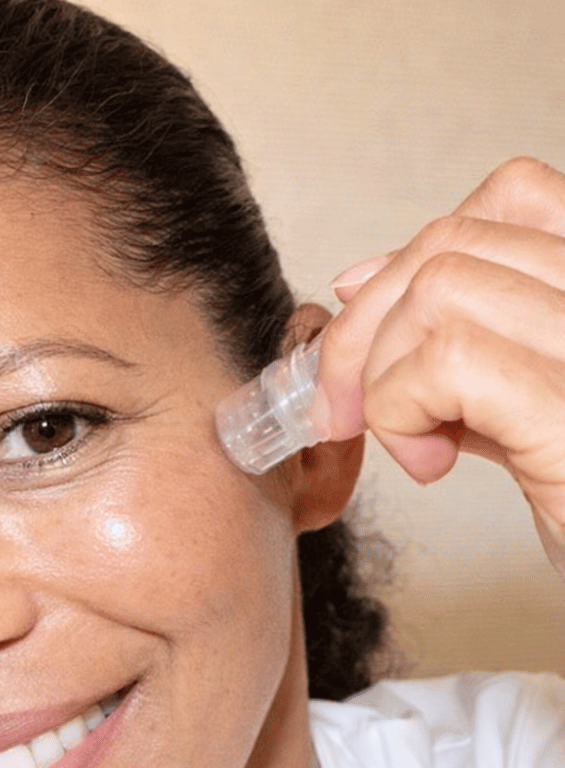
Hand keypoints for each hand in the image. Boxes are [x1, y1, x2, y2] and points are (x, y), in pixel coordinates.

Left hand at [317, 157, 564, 577]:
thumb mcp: (525, 407)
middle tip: (348, 408)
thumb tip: (359, 278)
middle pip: (452, 245)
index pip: (510, 198)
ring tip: (416, 445)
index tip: (367, 323)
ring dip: (385, 375)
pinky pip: (449, 362)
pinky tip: (429, 464)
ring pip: (441, 290)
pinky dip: (401, 409)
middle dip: (366, 328)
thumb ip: (463, 341)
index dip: (415, 252)